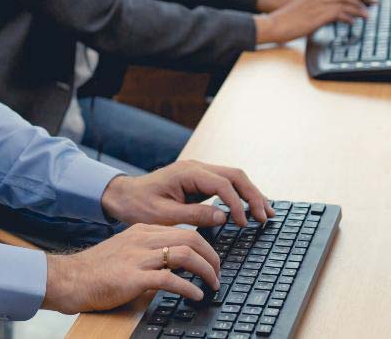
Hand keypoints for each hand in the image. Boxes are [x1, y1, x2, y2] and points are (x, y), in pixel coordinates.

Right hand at [41, 223, 219, 313]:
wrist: (71, 278)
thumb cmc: (97, 269)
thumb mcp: (126, 251)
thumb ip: (149, 252)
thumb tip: (176, 263)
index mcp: (142, 231)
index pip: (184, 231)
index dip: (205, 245)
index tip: (212, 260)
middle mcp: (142, 240)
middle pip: (190, 238)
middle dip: (211, 256)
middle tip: (218, 273)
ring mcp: (138, 257)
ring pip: (184, 254)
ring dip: (205, 270)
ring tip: (212, 284)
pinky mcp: (133, 277)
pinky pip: (169, 278)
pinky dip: (188, 287)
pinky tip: (195, 295)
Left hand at [100, 160, 275, 227]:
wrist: (123, 196)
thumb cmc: (139, 206)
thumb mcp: (164, 215)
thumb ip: (194, 216)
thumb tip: (224, 216)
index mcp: (188, 173)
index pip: (222, 185)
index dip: (237, 204)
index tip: (243, 223)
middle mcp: (196, 167)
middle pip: (235, 176)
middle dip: (253, 195)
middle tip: (266, 217)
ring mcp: (199, 172)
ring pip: (234, 178)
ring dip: (251, 194)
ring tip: (266, 213)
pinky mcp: (199, 181)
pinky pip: (226, 184)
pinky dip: (240, 195)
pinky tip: (250, 208)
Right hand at [254, 0, 370, 43]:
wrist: (273, 24)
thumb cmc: (286, 20)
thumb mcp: (303, 10)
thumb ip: (317, 9)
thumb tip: (329, 16)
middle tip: (373, 2)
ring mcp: (317, 5)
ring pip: (344, 0)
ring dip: (359, 7)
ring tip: (367, 15)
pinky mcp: (317, 16)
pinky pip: (338, 13)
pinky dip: (348, 17)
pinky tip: (353, 22)